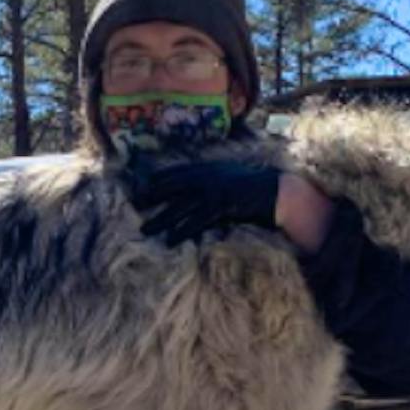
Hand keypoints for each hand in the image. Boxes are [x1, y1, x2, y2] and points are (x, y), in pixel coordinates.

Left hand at [127, 159, 280, 245]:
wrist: (274, 190)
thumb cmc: (253, 185)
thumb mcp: (228, 174)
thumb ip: (212, 177)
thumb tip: (197, 186)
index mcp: (207, 169)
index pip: (176, 172)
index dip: (159, 179)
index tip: (143, 186)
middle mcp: (205, 178)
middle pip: (172, 188)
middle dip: (152, 197)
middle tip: (135, 206)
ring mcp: (212, 192)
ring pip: (179, 207)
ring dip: (161, 219)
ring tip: (145, 229)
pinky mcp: (219, 207)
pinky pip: (196, 221)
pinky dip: (182, 231)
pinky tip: (170, 240)